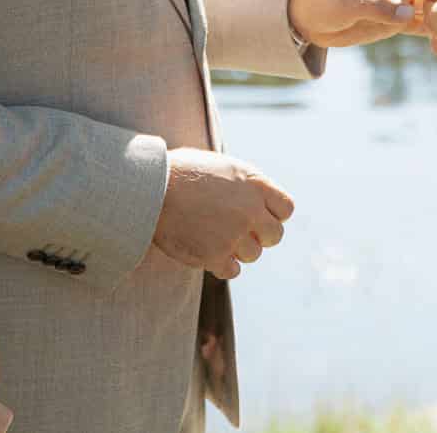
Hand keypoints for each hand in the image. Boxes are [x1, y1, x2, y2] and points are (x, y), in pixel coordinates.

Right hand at [151, 148, 293, 279]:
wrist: (150, 188)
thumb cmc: (182, 172)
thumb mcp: (222, 166)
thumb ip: (246, 183)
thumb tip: (260, 197)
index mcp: (255, 184)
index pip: (286, 209)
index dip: (273, 214)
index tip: (258, 215)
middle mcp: (250, 210)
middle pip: (275, 236)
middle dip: (260, 235)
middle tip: (238, 230)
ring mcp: (234, 234)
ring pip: (253, 254)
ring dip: (238, 249)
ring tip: (214, 234)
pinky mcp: (215, 255)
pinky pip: (232, 270)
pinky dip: (221, 264)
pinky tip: (206, 249)